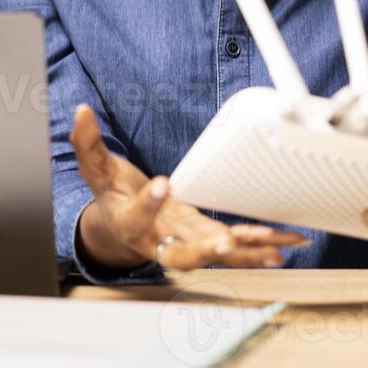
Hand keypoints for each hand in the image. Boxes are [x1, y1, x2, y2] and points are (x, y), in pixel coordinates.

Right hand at [70, 104, 307, 270]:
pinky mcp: (204, 236)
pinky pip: (234, 246)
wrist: (120, 225)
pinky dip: (260, 244)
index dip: (149, 202)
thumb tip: (81, 112)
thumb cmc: (109, 196)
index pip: (136, 215)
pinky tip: (287, 242)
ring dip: (247, 253)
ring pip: (215, 255)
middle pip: (179, 255)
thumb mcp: (95, 168)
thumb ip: (87, 143)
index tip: (162, 185)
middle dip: (204, 251)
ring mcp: (184, 241)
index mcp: (129, 222)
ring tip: (276, 248)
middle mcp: (158, 239)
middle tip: (224, 244)